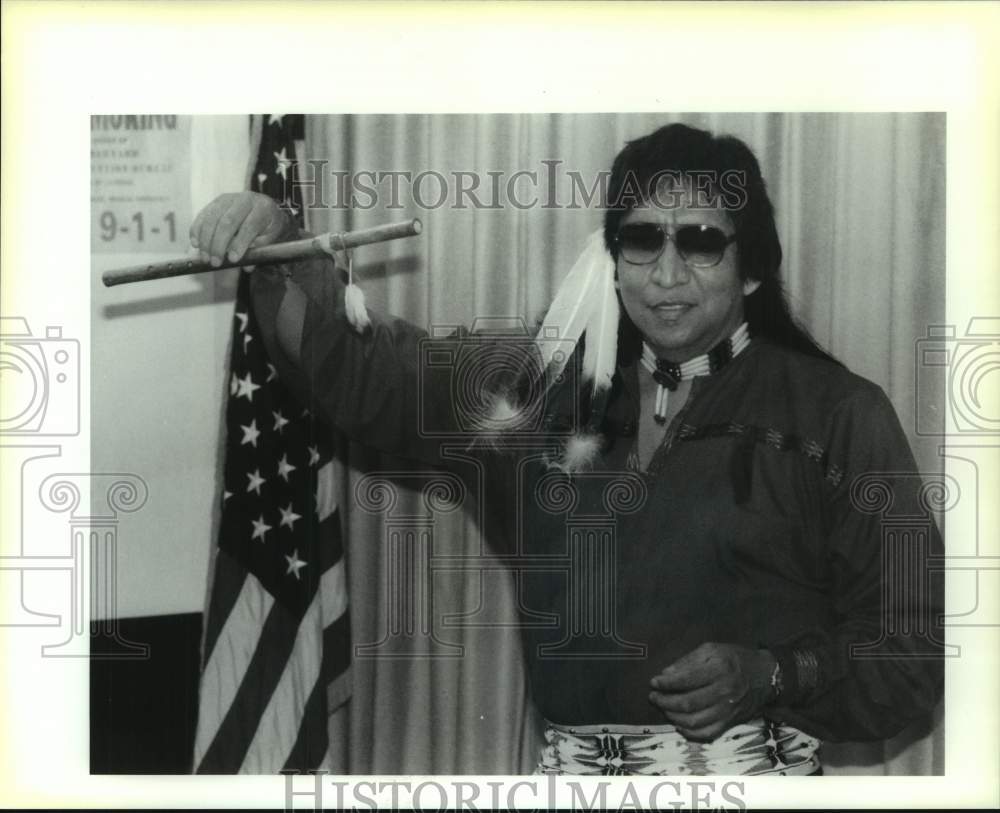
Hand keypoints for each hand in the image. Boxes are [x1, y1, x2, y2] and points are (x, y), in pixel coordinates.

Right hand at [189, 192, 295, 267]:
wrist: (264, 208)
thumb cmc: (267, 226)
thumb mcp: (269, 238)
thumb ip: (257, 250)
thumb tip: (246, 266)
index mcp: (263, 208)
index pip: (249, 226)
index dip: (240, 243)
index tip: (232, 260)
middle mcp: (245, 199)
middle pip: (228, 221)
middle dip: (219, 244)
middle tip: (215, 262)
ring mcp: (229, 199)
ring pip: (213, 218)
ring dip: (206, 240)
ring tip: (205, 257)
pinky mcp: (216, 201)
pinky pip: (203, 215)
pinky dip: (197, 230)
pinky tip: (195, 243)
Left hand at [648, 642, 775, 741]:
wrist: (765, 676)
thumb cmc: (734, 659)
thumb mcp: (712, 650)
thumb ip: (687, 661)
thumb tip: (665, 674)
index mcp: (719, 669)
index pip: (686, 680)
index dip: (666, 683)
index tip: (653, 682)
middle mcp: (724, 692)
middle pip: (687, 703)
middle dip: (664, 701)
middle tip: (653, 697)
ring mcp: (728, 710)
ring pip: (694, 721)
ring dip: (673, 717)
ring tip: (663, 708)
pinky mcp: (731, 723)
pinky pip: (707, 734)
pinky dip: (689, 732)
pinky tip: (679, 724)